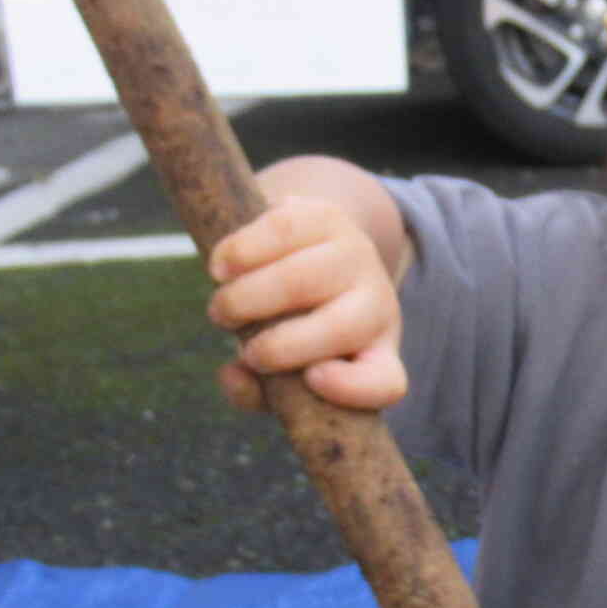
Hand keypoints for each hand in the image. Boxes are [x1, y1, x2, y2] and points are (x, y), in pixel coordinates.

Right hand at [205, 194, 407, 413]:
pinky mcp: (327, 216)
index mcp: (375, 355)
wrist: (313, 254)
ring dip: (247, 298)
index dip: (353, 387)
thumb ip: (256, 391)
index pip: (385, 382)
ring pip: (304, 278)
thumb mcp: (284, 371)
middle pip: (340, 327)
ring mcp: (357, 257)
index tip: (312, 379)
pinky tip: (221, 267)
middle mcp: (377, 306)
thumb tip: (234, 376)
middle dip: (276, 345)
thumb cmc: (294, 330)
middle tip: (237, 350)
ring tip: (221, 309)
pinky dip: (241, 251)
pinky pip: (283, 230)